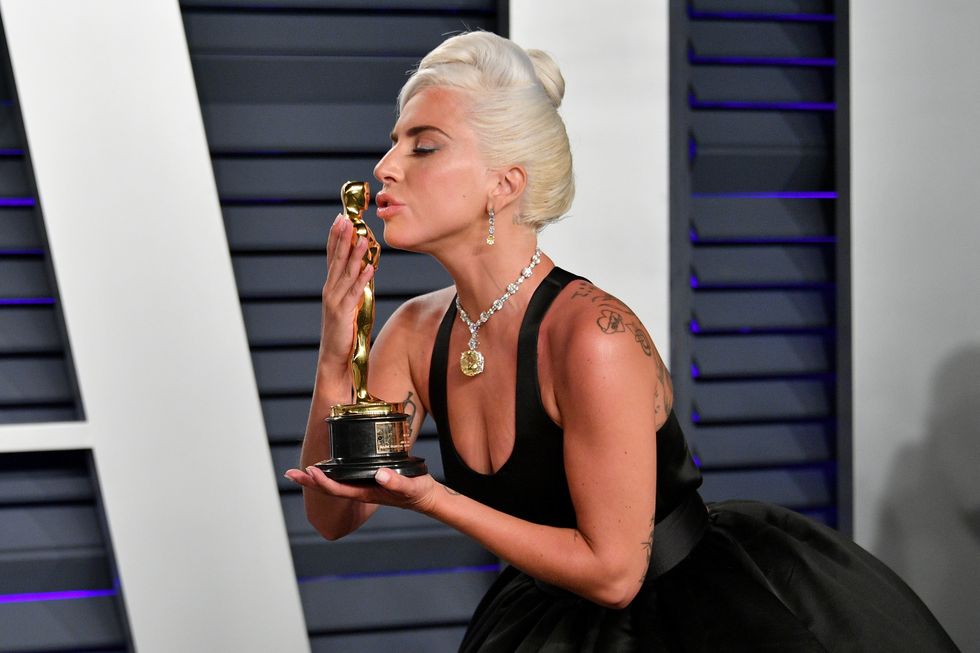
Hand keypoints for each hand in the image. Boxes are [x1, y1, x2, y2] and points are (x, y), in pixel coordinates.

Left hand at [284, 466, 437, 514]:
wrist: (427, 498)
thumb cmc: (419, 493)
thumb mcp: (411, 486)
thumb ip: (396, 482)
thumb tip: (379, 474)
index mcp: (367, 493)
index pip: (338, 489)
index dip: (322, 481)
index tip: (310, 470)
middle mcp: (361, 491)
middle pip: (329, 488)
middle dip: (309, 481)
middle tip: (290, 472)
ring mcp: (364, 486)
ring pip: (334, 483)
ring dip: (316, 478)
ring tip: (299, 471)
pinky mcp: (368, 479)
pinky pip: (344, 478)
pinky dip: (331, 473)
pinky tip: (327, 467)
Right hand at [319, 214, 373, 365]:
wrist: (335, 358)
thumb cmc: (345, 332)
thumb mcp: (350, 305)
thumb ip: (354, 287)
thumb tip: (366, 269)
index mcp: (331, 287)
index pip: (333, 257)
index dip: (336, 238)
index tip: (340, 219)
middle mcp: (330, 291)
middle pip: (336, 260)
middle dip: (342, 238)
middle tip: (345, 219)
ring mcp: (335, 302)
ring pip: (346, 273)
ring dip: (354, 255)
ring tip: (362, 237)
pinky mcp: (343, 314)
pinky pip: (355, 293)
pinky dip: (362, 279)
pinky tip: (369, 266)